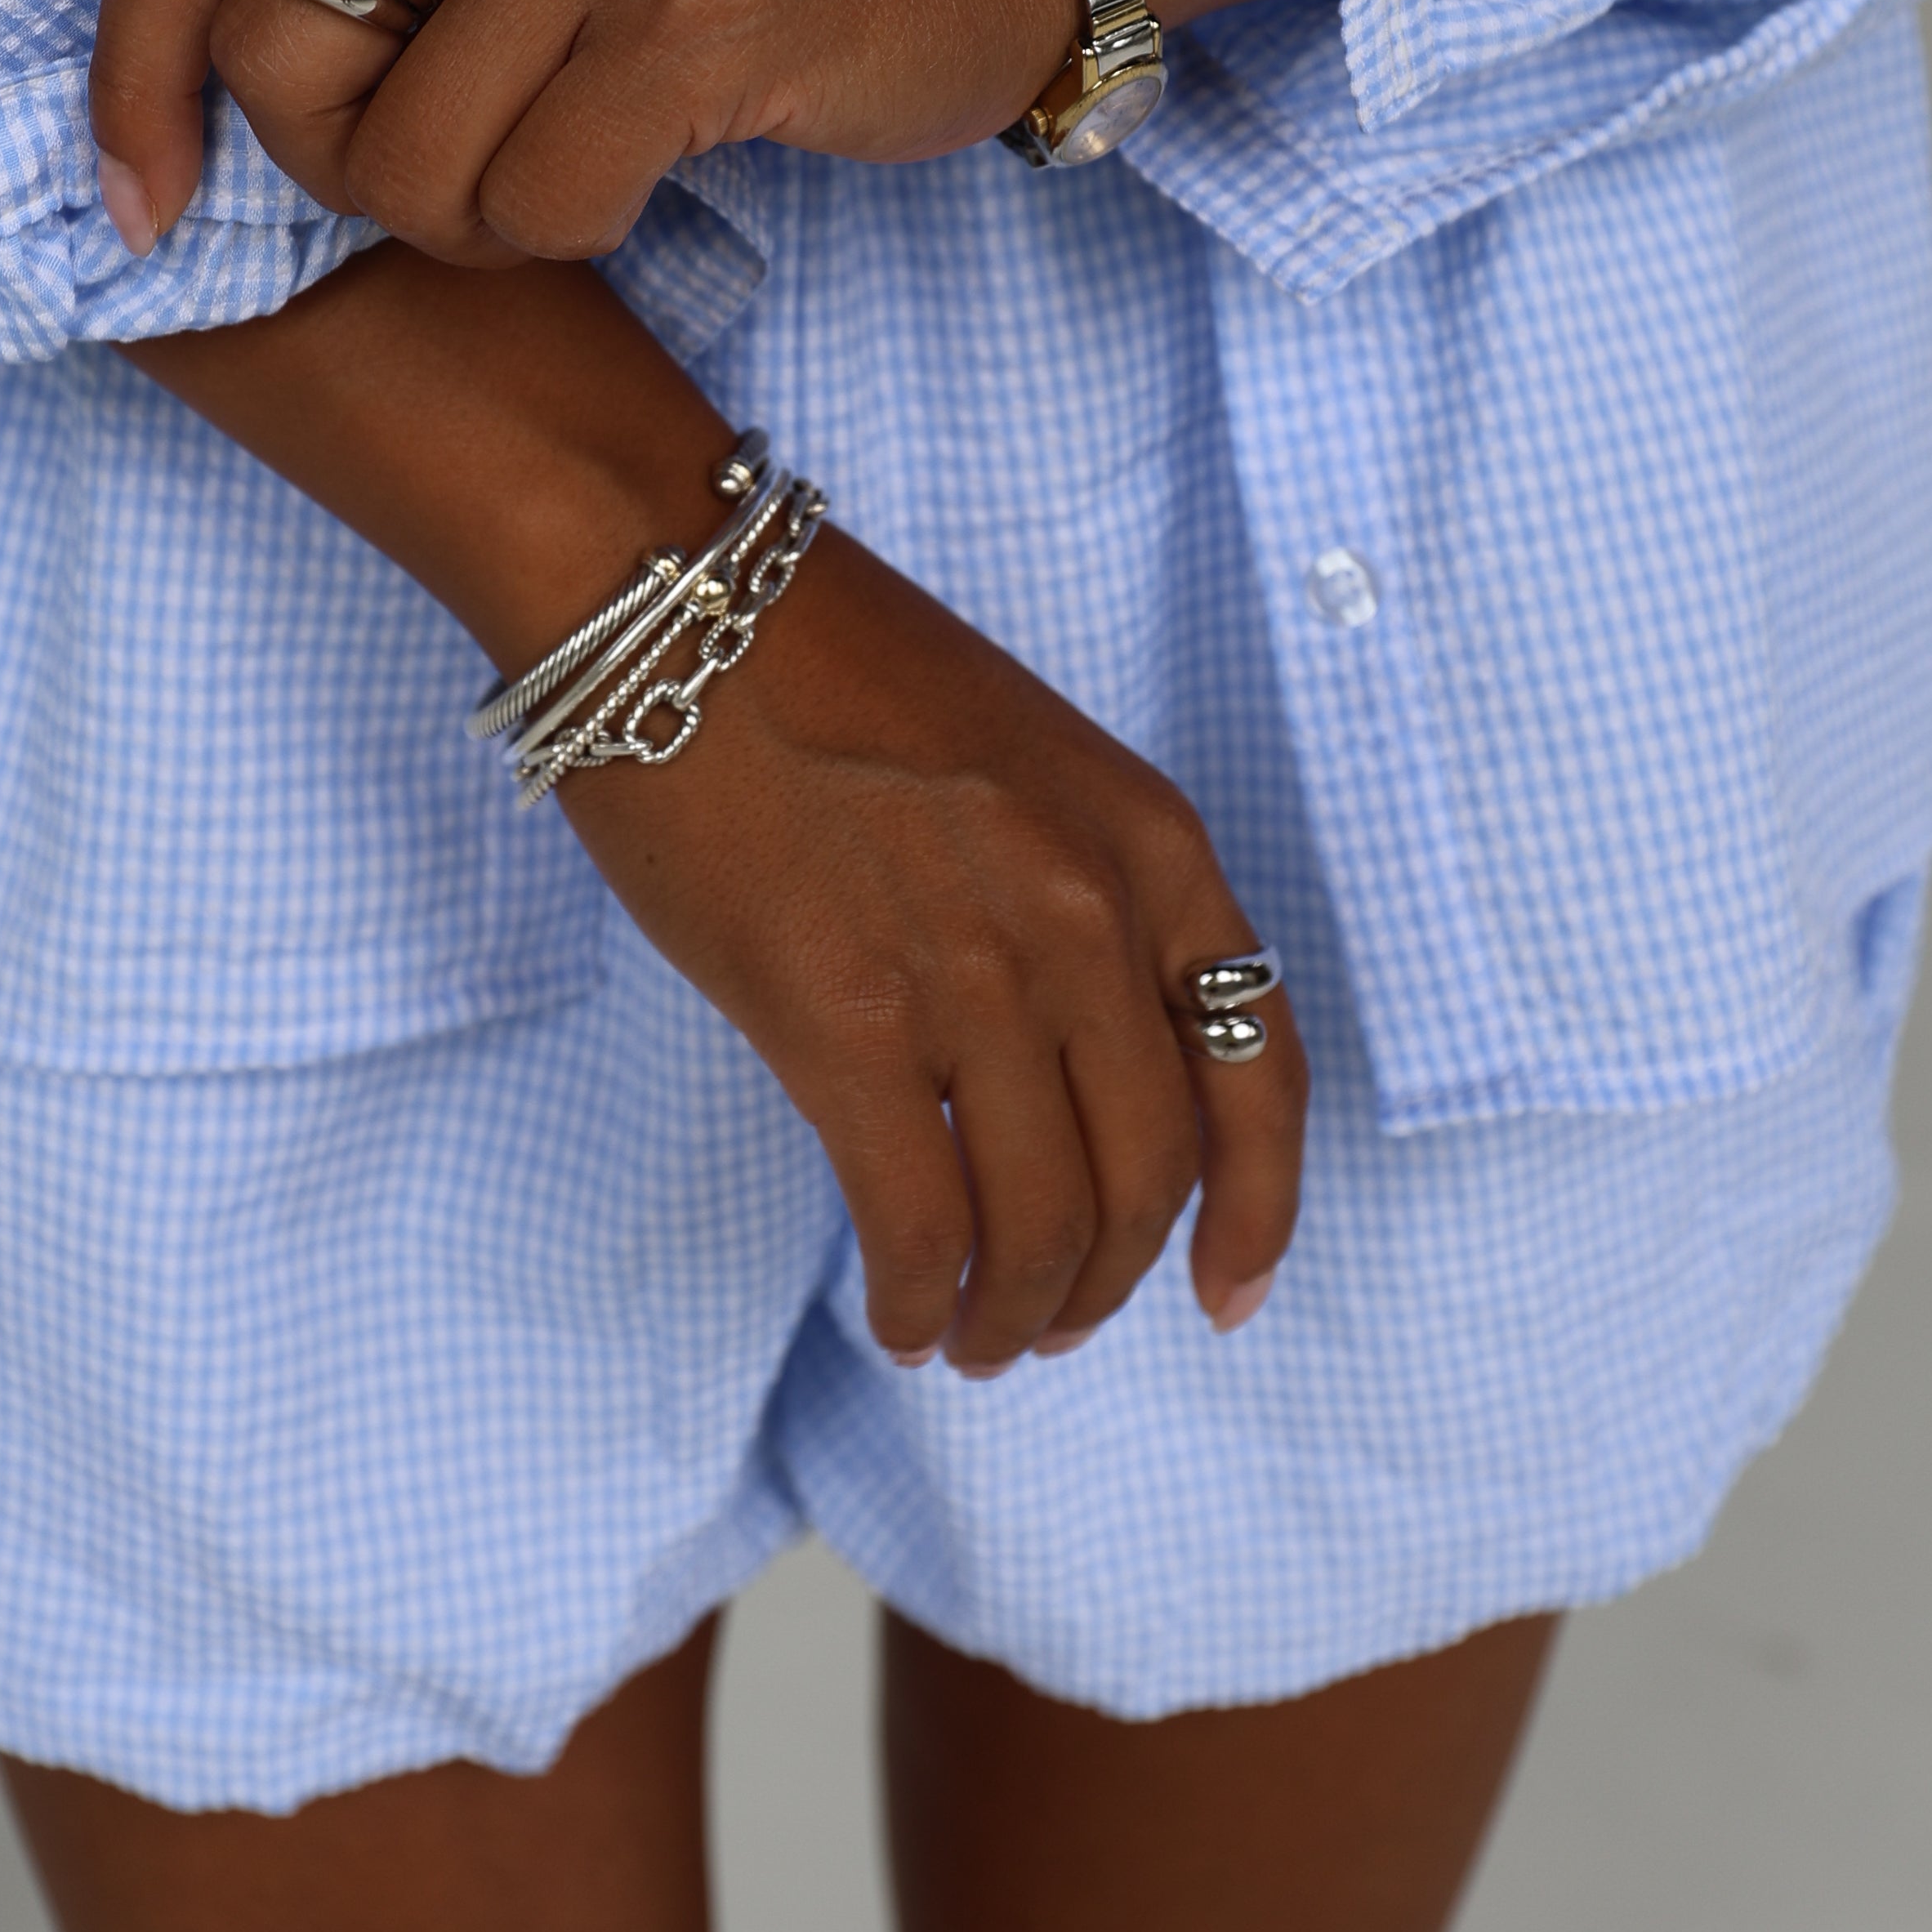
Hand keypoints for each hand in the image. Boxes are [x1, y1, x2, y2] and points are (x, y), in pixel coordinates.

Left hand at [91, 0, 1331, 264]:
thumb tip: (185, 105)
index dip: (128, 80)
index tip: (137, 202)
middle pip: (276, 59)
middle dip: (344, 168)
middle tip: (457, 162)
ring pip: (404, 162)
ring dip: (477, 216)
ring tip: (573, 155)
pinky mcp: (692, 8)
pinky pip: (533, 202)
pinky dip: (573, 229)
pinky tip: (650, 166)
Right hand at [132, 244, 1305, 1363]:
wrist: (672, 597)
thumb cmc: (823, 664)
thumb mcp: (1020, 759)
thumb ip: (1071, 895)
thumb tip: (1063, 1063)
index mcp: (1146, 839)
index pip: (1258, 1067)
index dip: (1256, 1208)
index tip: (1224, 1291)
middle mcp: (1085, 914)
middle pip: (1149, 1171)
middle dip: (1107, 1278)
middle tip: (1048, 1318)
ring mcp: (969, 972)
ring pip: (1042, 1220)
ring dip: (1013, 1310)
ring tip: (969, 1333)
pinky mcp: (840, 1022)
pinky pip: (917, 1223)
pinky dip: (918, 1297)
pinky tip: (895, 1313)